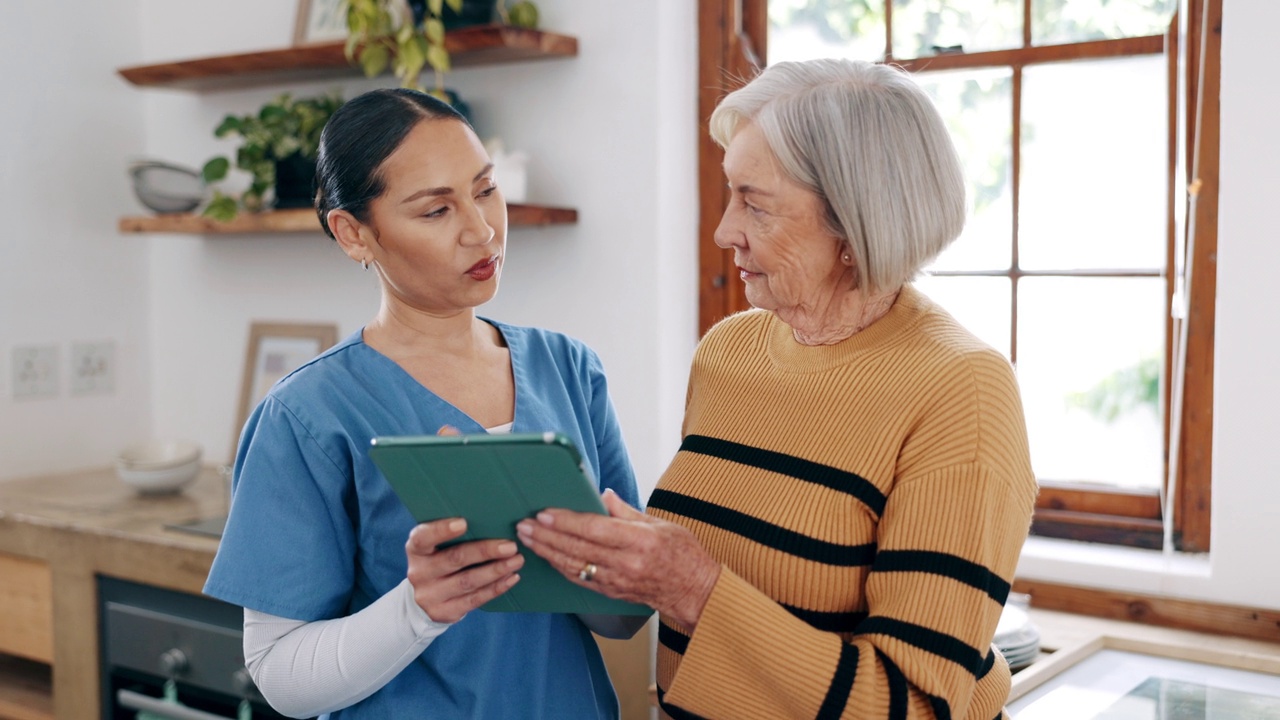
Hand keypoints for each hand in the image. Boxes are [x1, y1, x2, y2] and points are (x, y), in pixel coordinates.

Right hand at [405, 518, 523, 623]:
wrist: (424, 599)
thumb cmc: (438, 560)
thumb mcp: (435, 546)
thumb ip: (452, 535)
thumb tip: (491, 519)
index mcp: (416, 549)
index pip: (423, 538)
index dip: (441, 530)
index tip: (463, 522)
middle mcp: (419, 572)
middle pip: (455, 559)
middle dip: (485, 551)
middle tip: (510, 546)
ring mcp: (430, 595)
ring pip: (468, 581)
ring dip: (496, 570)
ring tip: (516, 560)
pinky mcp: (444, 612)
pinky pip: (474, 599)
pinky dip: (496, 588)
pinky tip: (511, 577)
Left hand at [516, 490, 720, 628]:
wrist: (695, 592)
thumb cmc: (682, 553)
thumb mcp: (660, 523)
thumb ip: (627, 511)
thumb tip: (602, 494)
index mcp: (639, 541)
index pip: (594, 529)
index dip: (565, 521)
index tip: (543, 513)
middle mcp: (626, 564)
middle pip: (577, 548)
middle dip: (546, 535)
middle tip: (523, 524)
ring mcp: (617, 582)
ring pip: (573, 566)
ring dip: (546, 552)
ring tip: (527, 538)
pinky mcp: (612, 593)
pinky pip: (580, 580)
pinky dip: (560, 567)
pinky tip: (547, 556)